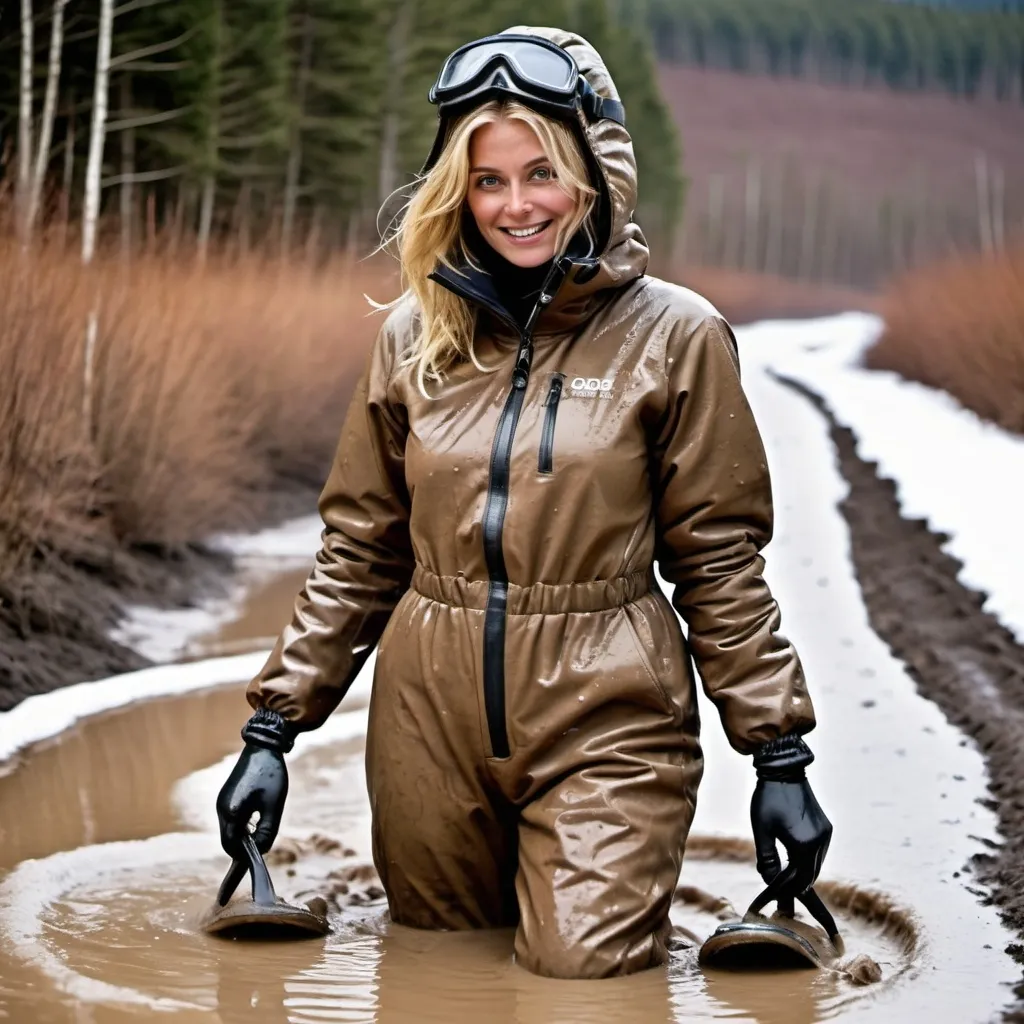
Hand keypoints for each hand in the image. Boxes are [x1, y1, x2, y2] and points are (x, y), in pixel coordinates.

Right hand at [216, 743, 288, 856]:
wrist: (262, 746)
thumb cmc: (271, 775)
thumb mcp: (274, 806)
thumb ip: (267, 832)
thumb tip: (261, 852)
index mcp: (232, 813)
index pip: (233, 848)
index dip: (244, 859)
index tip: (257, 866)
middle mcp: (222, 809)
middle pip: (229, 841)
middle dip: (243, 849)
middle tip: (261, 851)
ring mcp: (222, 802)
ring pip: (229, 831)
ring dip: (243, 837)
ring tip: (261, 835)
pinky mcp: (226, 797)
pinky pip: (231, 820)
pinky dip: (241, 827)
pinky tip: (255, 822)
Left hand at [749, 733, 831, 901]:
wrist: (784, 771)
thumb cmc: (768, 799)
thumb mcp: (762, 830)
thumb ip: (767, 859)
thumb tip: (770, 880)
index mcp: (804, 845)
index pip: (798, 880)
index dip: (786, 890)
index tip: (774, 897)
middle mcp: (820, 842)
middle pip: (809, 875)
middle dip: (795, 885)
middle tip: (781, 895)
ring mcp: (826, 834)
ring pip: (815, 865)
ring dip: (802, 873)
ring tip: (785, 879)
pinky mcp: (826, 827)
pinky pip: (818, 852)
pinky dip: (807, 860)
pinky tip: (794, 861)